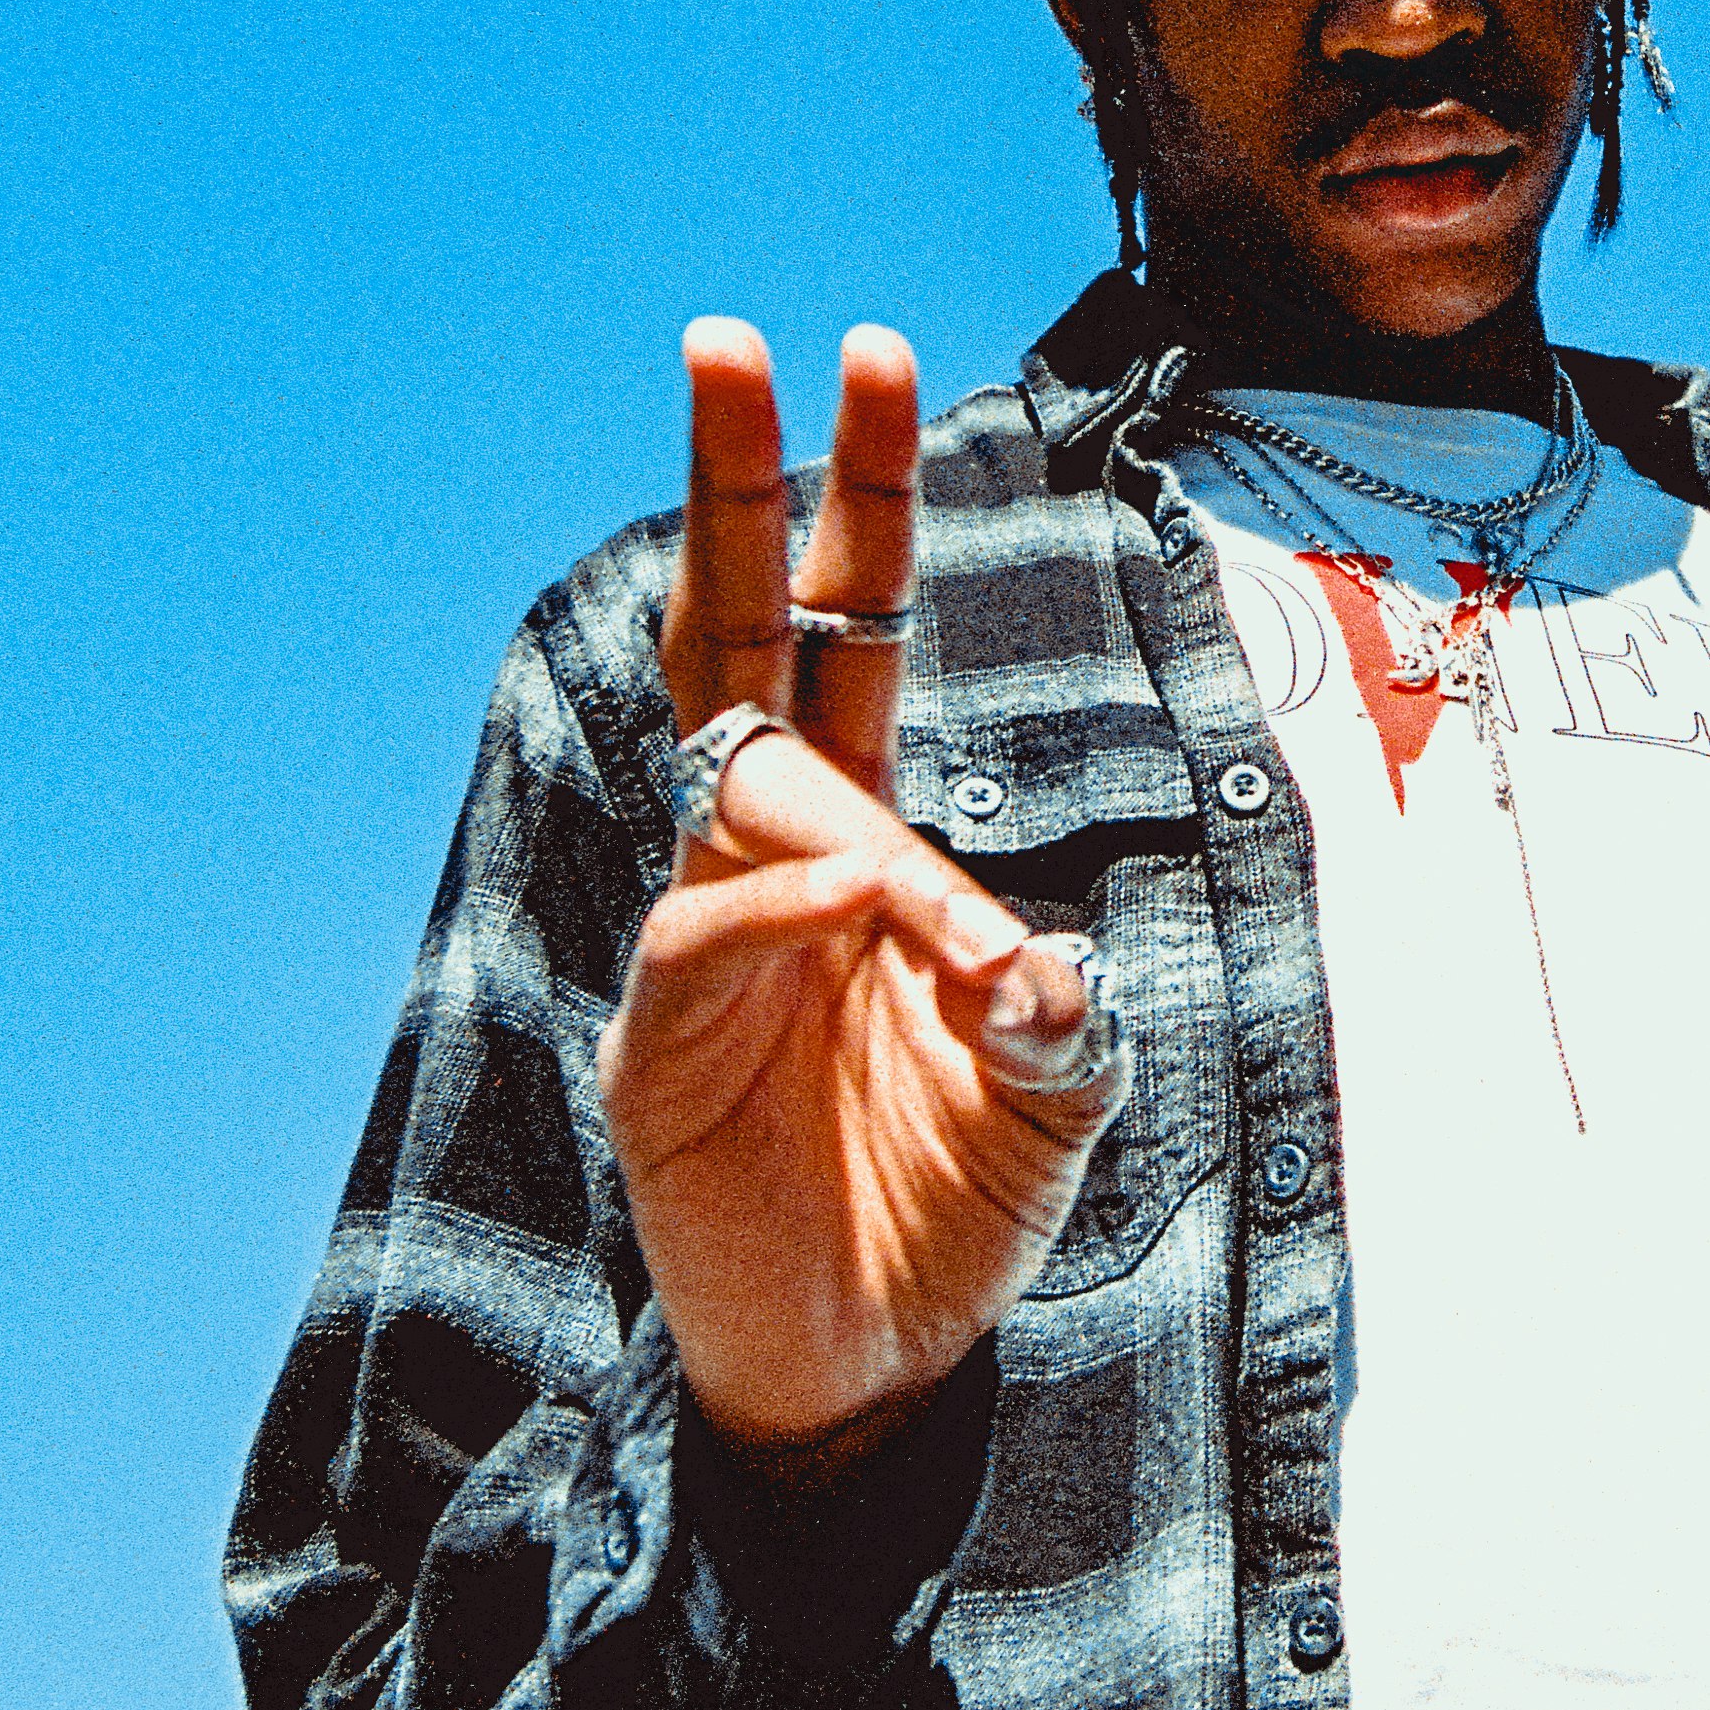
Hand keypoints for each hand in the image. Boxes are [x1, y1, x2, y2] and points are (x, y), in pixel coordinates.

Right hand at [596, 320, 1122, 1462]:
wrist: (869, 1371)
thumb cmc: (948, 1205)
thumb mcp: (1052, 1094)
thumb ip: (1049, 1011)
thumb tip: (1024, 951)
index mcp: (867, 838)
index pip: (848, 625)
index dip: (856, 496)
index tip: (873, 353)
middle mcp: (775, 861)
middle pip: (738, 631)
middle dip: (735, 485)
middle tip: (733, 338)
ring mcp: (706, 941)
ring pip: (739, 789)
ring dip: (831, 805)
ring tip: (907, 900)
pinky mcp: (657, 1046)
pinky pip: (702, 935)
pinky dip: (773, 911)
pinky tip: (840, 914)